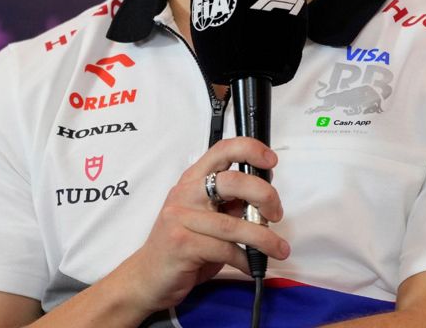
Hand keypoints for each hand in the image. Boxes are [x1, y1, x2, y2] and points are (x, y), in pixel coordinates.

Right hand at [111, 137, 288, 314]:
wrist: (147, 276)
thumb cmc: (183, 244)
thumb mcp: (206, 217)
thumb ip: (230, 204)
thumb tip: (265, 197)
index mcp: (193, 180)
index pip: (222, 151)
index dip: (250, 149)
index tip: (271, 160)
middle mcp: (185, 194)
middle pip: (232, 182)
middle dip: (264, 196)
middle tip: (276, 213)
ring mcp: (181, 218)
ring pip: (233, 224)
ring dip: (264, 238)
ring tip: (278, 248)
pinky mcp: (182, 245)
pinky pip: (225, 250)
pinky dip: (246, 259)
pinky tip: (251, 264)